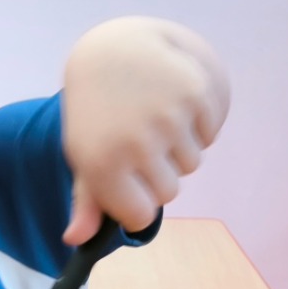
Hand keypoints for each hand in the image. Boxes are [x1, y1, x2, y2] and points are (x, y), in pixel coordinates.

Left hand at [61, 17, 228, 244]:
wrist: (115, 48)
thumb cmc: (97, 111)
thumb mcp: (84, 153)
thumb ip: (88, 200)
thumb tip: (77, 240)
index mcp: (101, 163)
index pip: (140, 216)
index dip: (138, 201)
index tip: (129, 181)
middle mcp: (134, 143)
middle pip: (170, 191)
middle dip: (159, 171)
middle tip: (139, 136)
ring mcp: (167, 118)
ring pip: (192, 162)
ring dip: (179, 144)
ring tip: (155, 114)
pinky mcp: (195, 94)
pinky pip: (210, 134)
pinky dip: (198, 121)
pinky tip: (173, 99)